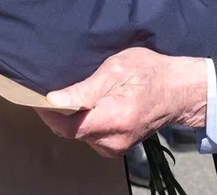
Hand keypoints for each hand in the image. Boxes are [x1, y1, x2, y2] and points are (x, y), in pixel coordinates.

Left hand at [40, 49, 207, 156]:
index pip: (68, 127)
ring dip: (73, 117)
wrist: (178, 90)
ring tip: (83, 94)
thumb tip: (54, 100)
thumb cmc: (151, 72)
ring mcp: (115, 148)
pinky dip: (85, 122)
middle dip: (61, 112)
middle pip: (71, 131)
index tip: (37, 97)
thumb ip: (85, 88)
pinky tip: (94, 106)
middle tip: (58, 88)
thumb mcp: (117, 68)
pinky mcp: (115, 148)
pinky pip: (89, 137)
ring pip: (79, 135)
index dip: (49, 113)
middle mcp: (114, 141)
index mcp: (115, 119)